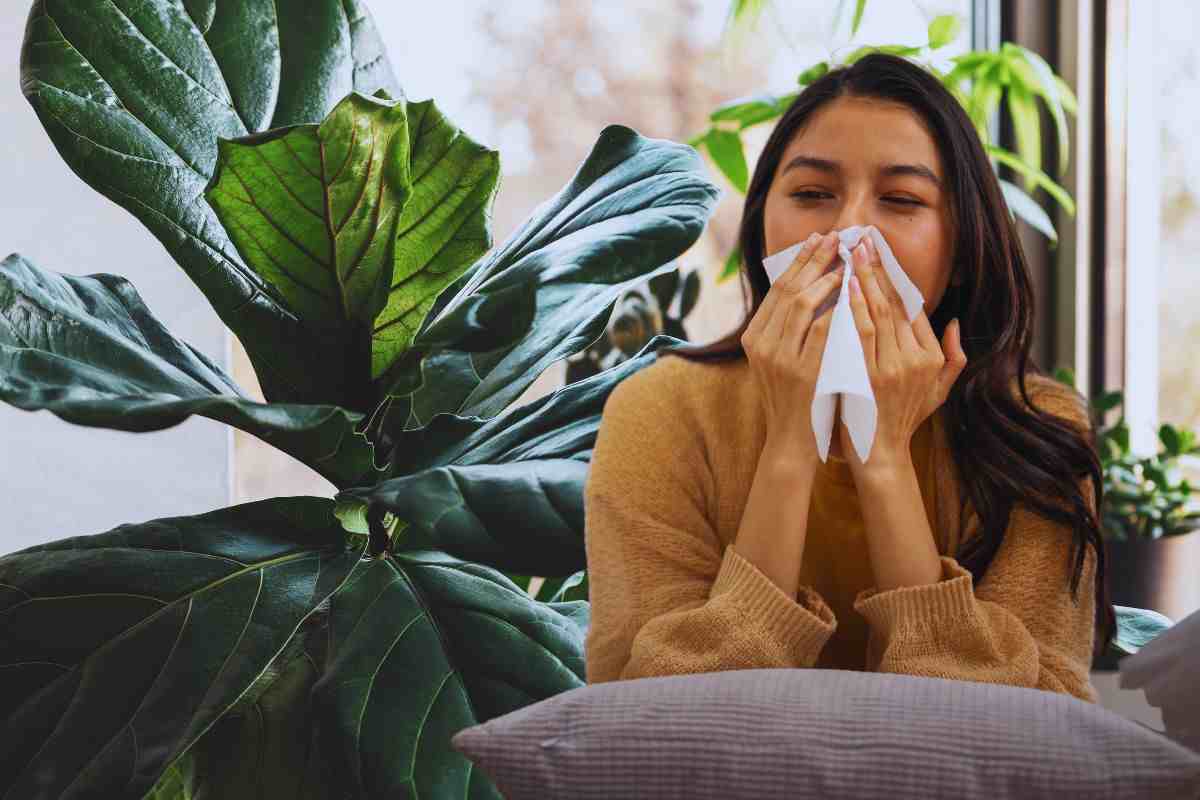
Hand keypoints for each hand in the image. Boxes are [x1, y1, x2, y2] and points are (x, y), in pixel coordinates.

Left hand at [838, 234, 966, 474]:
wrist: (878, 453)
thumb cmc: (903, 420)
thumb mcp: (938, 391)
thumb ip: (952, 358)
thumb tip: (952, 321)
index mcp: (929, 358)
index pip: (913, 308)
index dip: (895, 279)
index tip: (880, 255)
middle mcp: (914, 360)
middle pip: (895, 304)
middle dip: (878, 269)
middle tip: (863, 240)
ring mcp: (890, 369)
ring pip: (878, 314)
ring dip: (864, 281)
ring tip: (852, 254)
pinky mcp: (867, 377)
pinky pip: (859, 334)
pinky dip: (851, 309)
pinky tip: (842, 288)